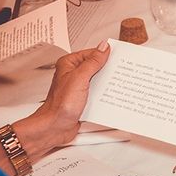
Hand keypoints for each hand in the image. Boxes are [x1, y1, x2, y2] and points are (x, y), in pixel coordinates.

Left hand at [14, 41, 109, 158]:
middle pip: (96, 66)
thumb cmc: (60, 105)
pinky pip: (97, 93)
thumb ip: (92, 62)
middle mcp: (73, 75)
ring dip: (107, 83)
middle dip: (108, 70)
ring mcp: (78, 87)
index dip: (105, 55)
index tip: (118, 56)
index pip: (92, 53)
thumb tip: (103, 48)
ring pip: (98, 80)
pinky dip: (104, 94)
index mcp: (69, 64)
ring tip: (118, 82)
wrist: (55, 127)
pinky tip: (111, 96)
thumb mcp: (79, 78)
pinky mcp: (83, 99)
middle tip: (120, 70)